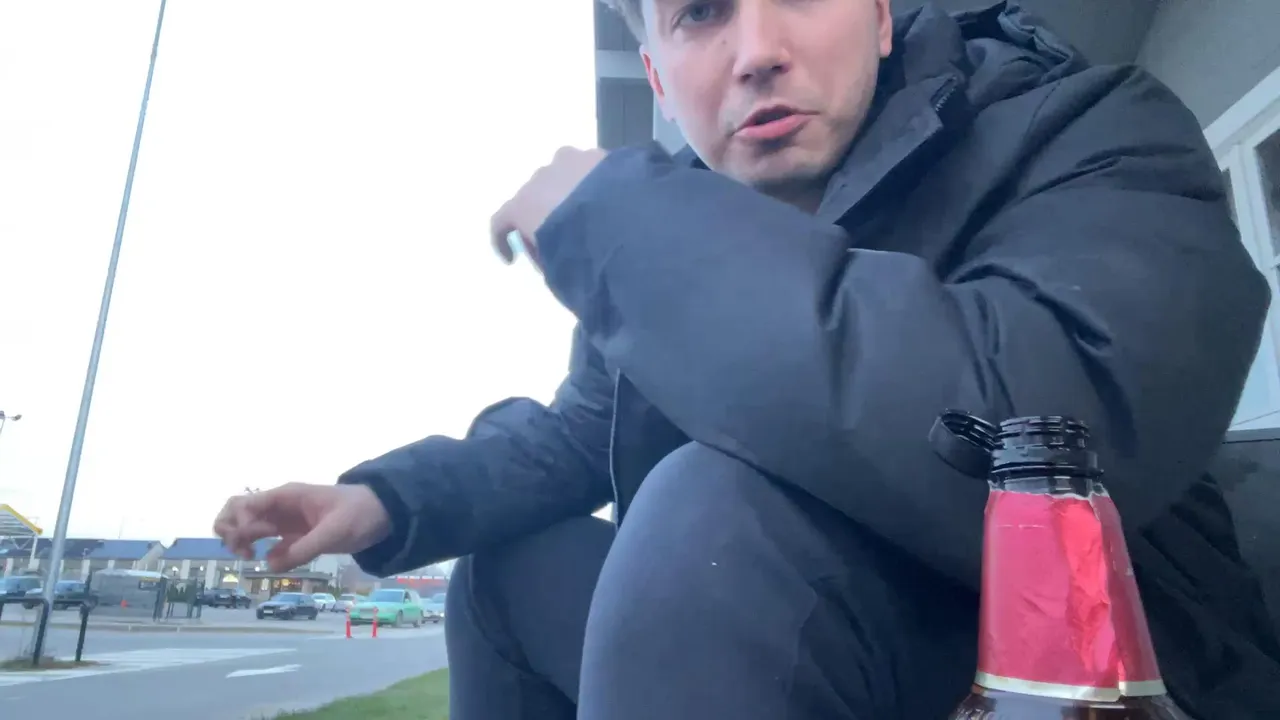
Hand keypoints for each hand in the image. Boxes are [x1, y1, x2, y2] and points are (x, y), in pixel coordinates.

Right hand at [212, 483, 391, 571]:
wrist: (382, 515)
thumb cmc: (359, 514)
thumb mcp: (335, 531)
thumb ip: (305, 548)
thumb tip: (270, 564)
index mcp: (286, 496)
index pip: (245, 504)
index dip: (239, 522)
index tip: (254, 540)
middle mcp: (279, 507)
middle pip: (236, 511)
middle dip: (230, 530)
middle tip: (243, 552)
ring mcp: (285, 522)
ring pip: (247, 527)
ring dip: (239, 542)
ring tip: (249, 558)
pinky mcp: (294, 537)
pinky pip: (267, 544)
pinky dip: (261, 553)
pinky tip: (271, 563)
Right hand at [490, 146, 607, 265]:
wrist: (629, 222)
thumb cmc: (583, 253)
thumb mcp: (557, 273)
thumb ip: (546, 261)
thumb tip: (554, 257)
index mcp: (524, 204)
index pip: (501, 220)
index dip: (501, 241)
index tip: (512, 259)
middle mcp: (543, 176)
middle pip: (535, 197)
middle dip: (542, 216)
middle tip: (559, 239)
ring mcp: (573, 161)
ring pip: (564, 179)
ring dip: (569, 196)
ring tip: (588, 217)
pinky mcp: (603, 156)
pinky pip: (591, 172)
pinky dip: (594, 187)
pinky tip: (610, 204)